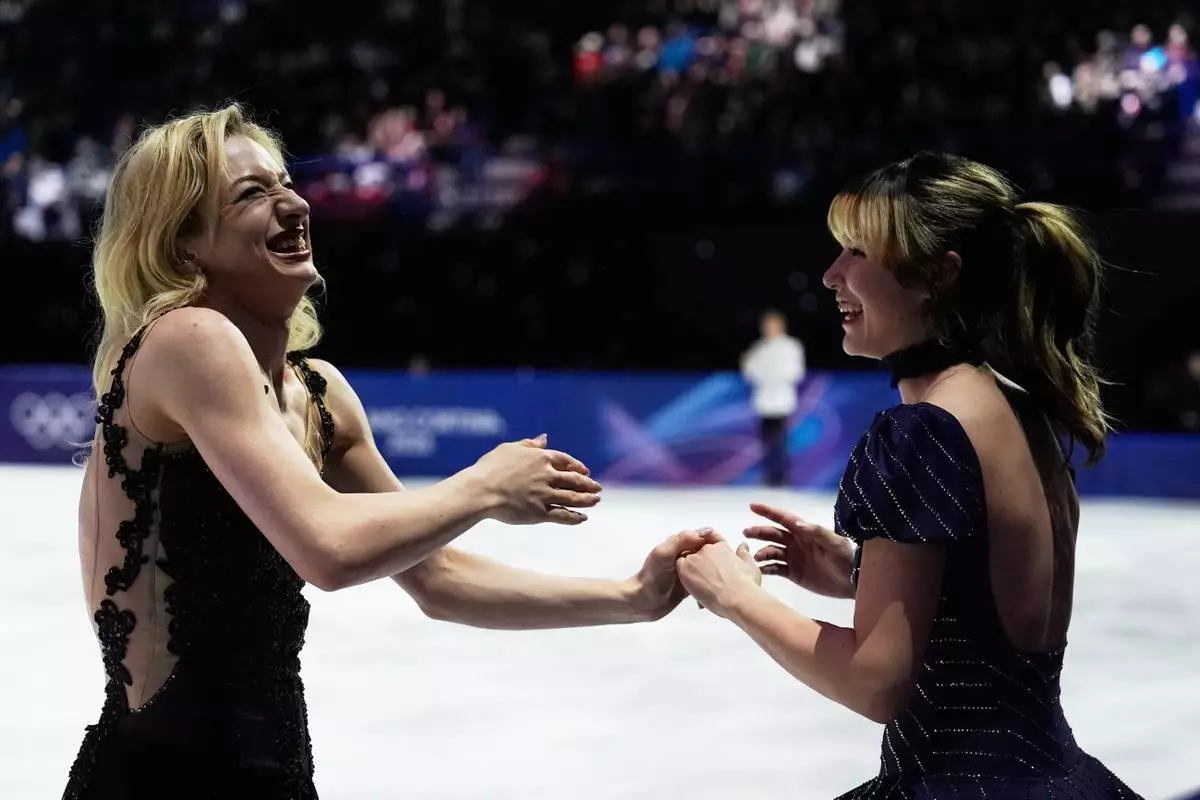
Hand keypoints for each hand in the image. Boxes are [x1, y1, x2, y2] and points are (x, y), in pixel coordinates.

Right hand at [469, 434, 601, 524]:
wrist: (479, 490)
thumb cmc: (490, 468)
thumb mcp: (509, 449)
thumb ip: (530, 444)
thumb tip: (545, 438)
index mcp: (540, 458)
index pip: (566, 460)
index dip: (578, 466)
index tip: (585, 471)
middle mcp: (547, 476)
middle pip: (574, 480)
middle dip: (588, 484)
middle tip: (598, 487)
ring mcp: (544, 495)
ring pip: (573, 498)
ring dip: (587, 500)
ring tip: (596, 501)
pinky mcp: (539, 513)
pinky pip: (562, 516)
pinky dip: (575, 517)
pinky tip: (583, 518)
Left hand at [629, 528, 724, 620]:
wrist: (643, 602)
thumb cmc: (651, 578)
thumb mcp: (664, 554)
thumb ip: (681, 541)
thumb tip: (704, 532)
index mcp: (677, 545)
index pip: (700, 538)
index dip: (713, 541)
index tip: (724, 548)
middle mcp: (683, 556)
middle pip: (705, 552)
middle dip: (716, 557)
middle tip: (728, 565)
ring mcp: (686, 571)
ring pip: (706, 566)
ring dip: (714, 571)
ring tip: (725, 578)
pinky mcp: (689, 584)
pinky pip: (703, 580)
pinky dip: (710, 583)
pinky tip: (717, 588)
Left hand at [676, 540, 761, 618]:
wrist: (737, 599)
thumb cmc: (746, 586)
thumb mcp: (750, 566)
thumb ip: (744, 554)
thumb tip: (743, 546)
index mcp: (722, 547)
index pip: (713, 540)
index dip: (712, 549)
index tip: (714, 562)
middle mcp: (708, 549)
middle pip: (698, 550)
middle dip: (701, 561)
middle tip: (708, 576)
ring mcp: (695, 558)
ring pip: (688, 558)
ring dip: (692, 567)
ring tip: (701, 582)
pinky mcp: (685, 569)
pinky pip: (680, 566)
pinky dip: (684, 573)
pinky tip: (693, 584)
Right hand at [744, 503, 854, 598]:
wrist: (852, 582)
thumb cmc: (845, 559)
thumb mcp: (835, 543)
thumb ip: (817, 532)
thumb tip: (797, 523)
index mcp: (805, 532)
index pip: (783, 518)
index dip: (768, 511)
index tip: (752, 505)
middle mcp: (796, 542)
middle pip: (773, 534)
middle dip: (759, 531)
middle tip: (747, 532)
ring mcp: (794, 558)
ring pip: (771, 551)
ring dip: (762, 552)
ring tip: (756, 557)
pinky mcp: (793, 573)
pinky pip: (775, 569)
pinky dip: (766, 569)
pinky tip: (759, 570)